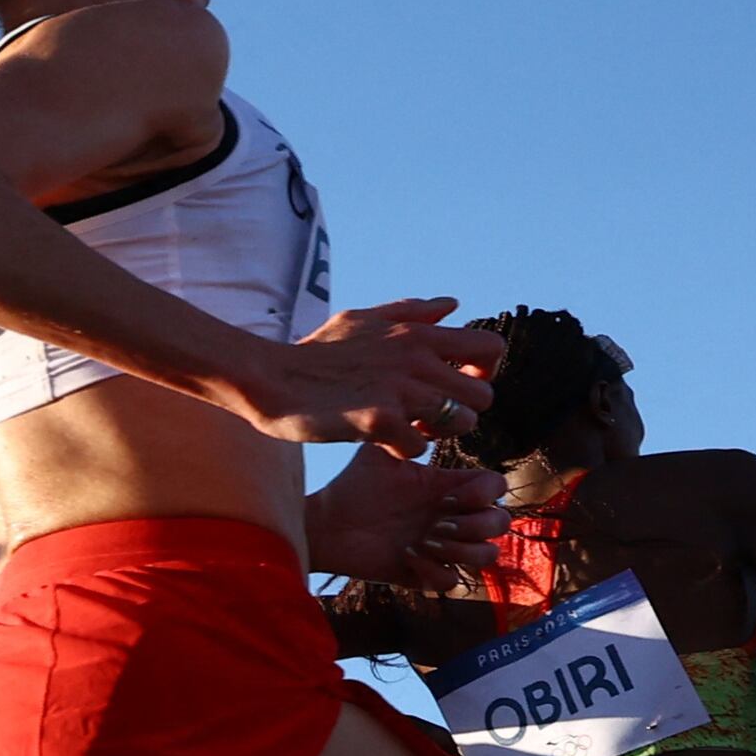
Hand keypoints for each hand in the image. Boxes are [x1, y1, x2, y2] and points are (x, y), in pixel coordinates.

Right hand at [231, 298, 504, 451]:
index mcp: (417, 334)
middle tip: (427, 416)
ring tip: (405, 428)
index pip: (490, 348)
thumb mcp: (362, 319)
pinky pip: (418, 447)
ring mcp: (399, 390)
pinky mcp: (378, 421)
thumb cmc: (313, 351)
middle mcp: (416, 359)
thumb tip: (452, 306)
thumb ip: (411, 312)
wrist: (266, 377)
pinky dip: (402, 449)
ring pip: (458, 424)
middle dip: (460, 412)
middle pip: (482, 396)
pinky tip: (380, 441)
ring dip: (435, 433)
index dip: (482, 372)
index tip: (456, 383)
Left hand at [306, 442, 509, 583]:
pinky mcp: (422, 574)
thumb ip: (408, 428)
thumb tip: (431, 401)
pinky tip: (406, 556)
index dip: (484, 494)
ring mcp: (441, 548)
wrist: (325, 523)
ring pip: (487, 554)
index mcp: (449, 488)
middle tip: (437, 522)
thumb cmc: (354, 485)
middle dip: (476, 525)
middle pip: (501, 523)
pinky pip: (451, 582)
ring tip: (423, 541)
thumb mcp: (382, 452)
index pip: (495, 489)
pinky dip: (434, 571)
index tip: (446, 497)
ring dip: (462, 550)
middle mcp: (452, 518)